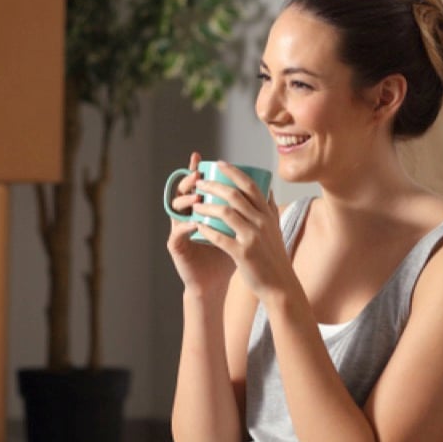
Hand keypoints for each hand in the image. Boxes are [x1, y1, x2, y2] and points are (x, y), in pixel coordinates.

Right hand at [166, 152, 234, 295]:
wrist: (214, 283)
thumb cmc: (228, 256)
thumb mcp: (239, 230)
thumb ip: (247, 211)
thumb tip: (267, 190)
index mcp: (200, 210)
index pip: (197, 186)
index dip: (196, 171)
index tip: (203, 158)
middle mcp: (186, 216)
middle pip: (183, 192)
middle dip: (190, 181)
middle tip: (198, 174)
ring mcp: (179, 230)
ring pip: (175, 209)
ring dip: (186, 201)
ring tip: (198, 198)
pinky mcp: (176, 246)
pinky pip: (178, 232)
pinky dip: (187, 226)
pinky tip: (196, 222)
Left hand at [189, 162, 293, 299]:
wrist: (280, 284)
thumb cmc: (274, 256)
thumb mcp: (276, 228)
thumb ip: (270, 209)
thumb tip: (267, 188)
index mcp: (268, 214)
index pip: (251, 185)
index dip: (234, 172)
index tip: (219, 163)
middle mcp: (262, 222)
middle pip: (235, 195)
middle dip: (213, 185)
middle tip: (199, 182)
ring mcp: (253, 237)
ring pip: (225, 213)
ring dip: (206, 205)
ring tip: (194, 204)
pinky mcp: (243, 253)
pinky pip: (220, 237)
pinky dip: (206, 229)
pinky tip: (197, 225)